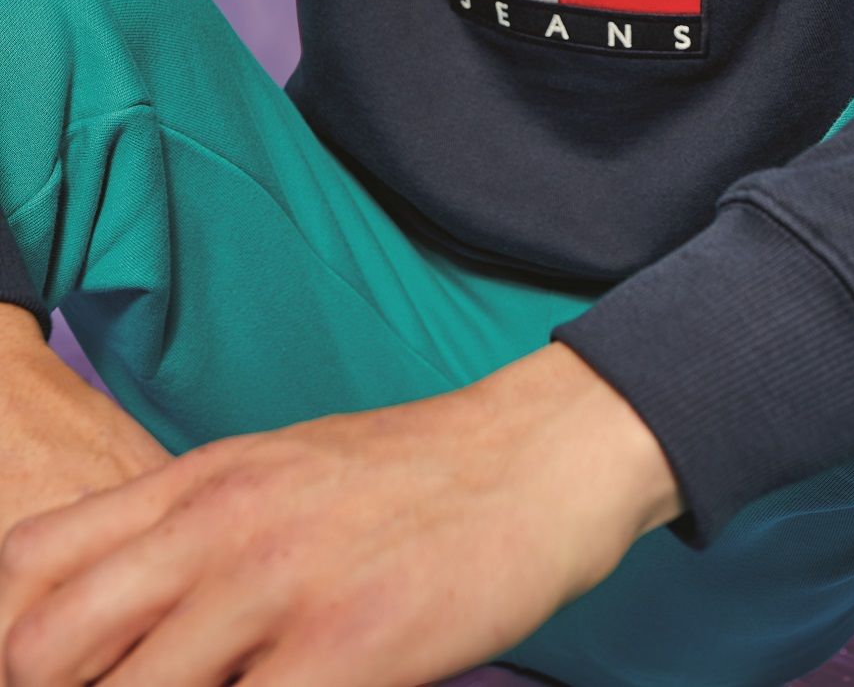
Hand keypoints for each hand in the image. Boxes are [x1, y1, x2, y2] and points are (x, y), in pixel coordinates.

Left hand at [0, 342, 677, 685]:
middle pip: (41, 648)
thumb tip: (118, 634)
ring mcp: (277, 587)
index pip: (26, 563)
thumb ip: (190, 536)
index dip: (13, 644)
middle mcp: (217, 526)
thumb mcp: (279, 473)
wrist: (532, 459)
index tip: (61, 677)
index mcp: (197, 481)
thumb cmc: (409, 476)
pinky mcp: (347, 647)